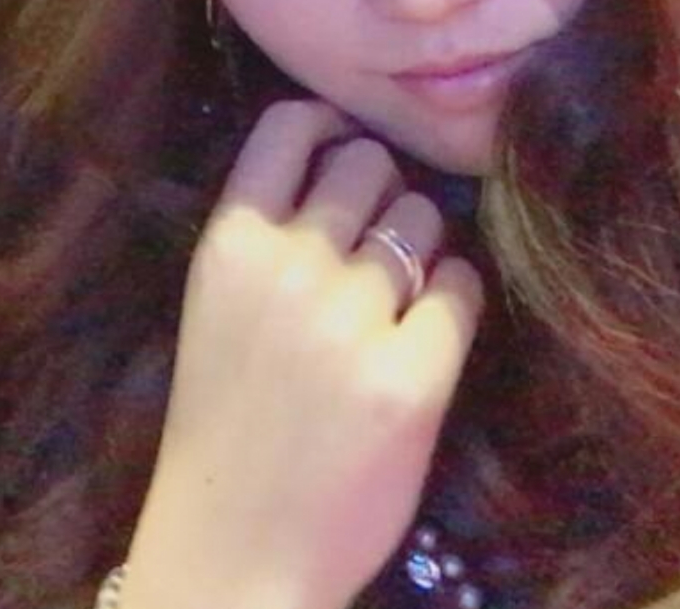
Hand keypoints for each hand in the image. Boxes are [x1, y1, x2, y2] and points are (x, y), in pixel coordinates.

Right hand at [125, 101, 486, 608]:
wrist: (235, 554)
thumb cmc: (228, 426)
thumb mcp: (218, 310)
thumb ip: (269, 234)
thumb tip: (355, 161)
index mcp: (228, 248)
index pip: (288, 125)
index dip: (328, 125)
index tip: (344, 144)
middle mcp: (289, 268)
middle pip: (371, 162)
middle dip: (383, 191)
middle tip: (377, 241)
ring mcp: (352, 321)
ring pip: (424, 217)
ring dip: (422, 245)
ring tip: (399, 297)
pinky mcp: (414, 375)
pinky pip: (462, 284)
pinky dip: (455, 297)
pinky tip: (431, 332)